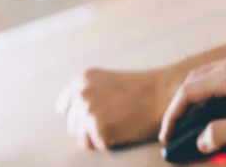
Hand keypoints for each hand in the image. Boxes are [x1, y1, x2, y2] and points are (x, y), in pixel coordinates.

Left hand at [55, 67, 179, 150]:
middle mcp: (81, 94)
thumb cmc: (140, 90)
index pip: (64, 106)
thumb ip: (88, 93)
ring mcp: (88, 111)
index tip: (91, 119)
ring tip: (117, 128)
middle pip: (73, 124)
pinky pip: (96, 146)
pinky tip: (122, 132)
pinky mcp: (99, 128)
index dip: (77, 115)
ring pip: (82, 138)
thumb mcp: (107, 82)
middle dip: (88, 128)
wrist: (161, 94)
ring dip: (97, 138)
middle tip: (112, 123)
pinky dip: (109, 144)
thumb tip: (70, 114)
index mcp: (82, 80)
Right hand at [159, 54, 225, 154]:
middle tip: (174, 129)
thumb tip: (202, 141)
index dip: (174, 115)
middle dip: (180, 106)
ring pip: (206, 78)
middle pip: (194, 81)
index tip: (167, 135)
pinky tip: (214, 109)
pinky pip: (220, 78)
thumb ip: (222, 133)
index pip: (188, 92)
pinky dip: (209, 94)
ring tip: (190, 122)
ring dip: (194, 99)